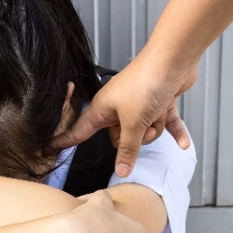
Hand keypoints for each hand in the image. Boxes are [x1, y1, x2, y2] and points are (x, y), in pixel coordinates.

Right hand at [52, 53, 193, 177]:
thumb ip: (127, 149)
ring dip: (155, 127)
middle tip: (142, 125)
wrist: (173, 60)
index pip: (80, 130)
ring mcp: (140, 103)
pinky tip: (184, 144)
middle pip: (121, 137)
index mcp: (103, 109)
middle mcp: (119, 106)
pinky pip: (166, 122)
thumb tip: (120, 171)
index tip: (48, 149)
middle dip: (136, 138)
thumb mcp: (133, 123)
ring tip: (159, 113)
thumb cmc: (146, 84)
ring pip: (145, 132)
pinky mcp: (159, 101)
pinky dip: (174, 130)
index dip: (65, 140)